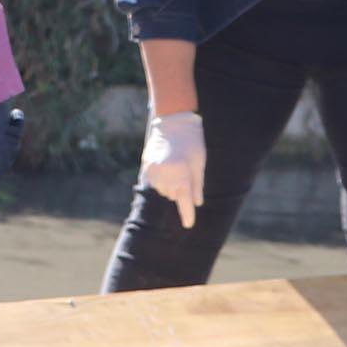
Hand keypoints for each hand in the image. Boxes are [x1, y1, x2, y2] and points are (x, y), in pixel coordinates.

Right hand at [141, 111, 205, 230]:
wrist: (174, 121)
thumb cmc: (192, 142)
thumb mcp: (199, 163)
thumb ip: (198, 185)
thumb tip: (196, 203)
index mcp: (182, 174)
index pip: (184, 201)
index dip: (187, 214)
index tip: (189, 225)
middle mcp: (166, 174)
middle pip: (173, 195)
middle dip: (181, 190)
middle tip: (185, 172)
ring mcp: (154, 170)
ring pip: (163, 189)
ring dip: (170, 185)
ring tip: (176, 166)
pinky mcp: (147, 166)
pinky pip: (155, 181)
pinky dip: (162, 179)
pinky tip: (167, 165)